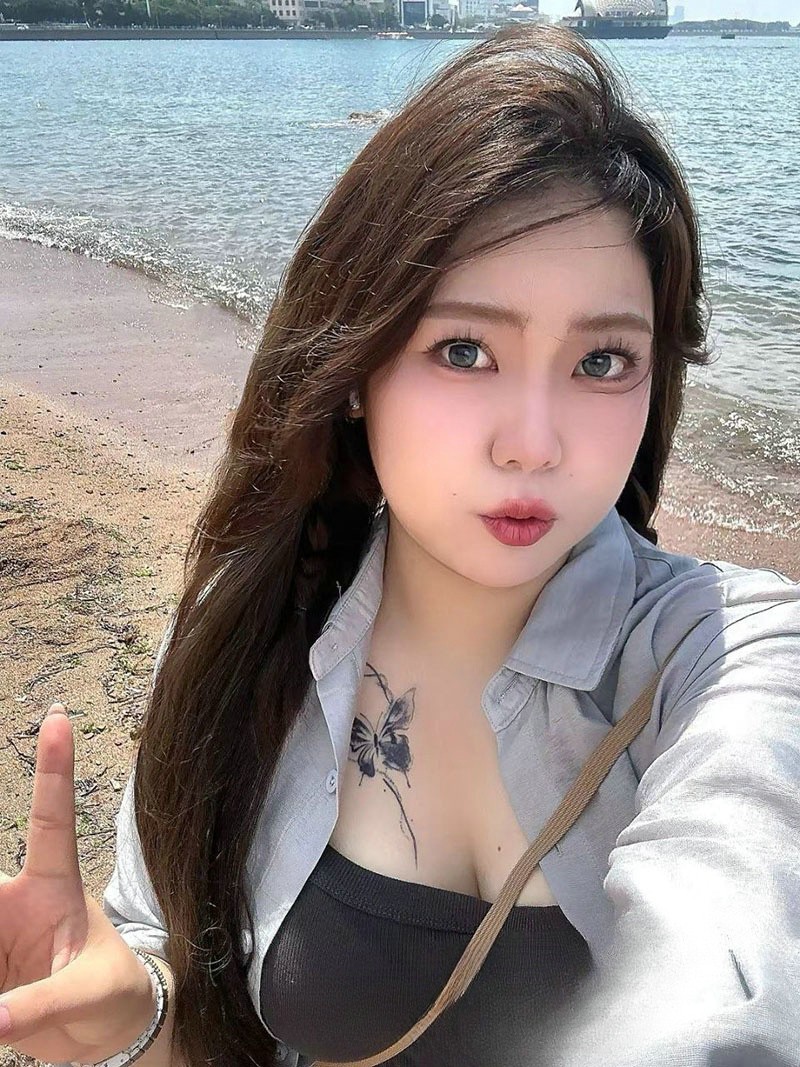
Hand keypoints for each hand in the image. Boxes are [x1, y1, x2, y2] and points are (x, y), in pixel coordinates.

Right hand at [0, 704, 156, 1064]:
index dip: (54, 767)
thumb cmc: (112, 994)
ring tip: (7, 996)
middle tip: (7, 922)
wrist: (108, 1032)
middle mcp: (14, 901)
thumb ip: (41, 1006)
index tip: (59, 716)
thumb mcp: (90, 995)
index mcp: (54, 887)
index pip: (52, 816)